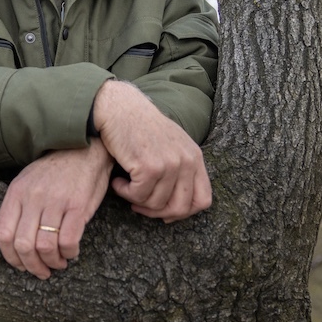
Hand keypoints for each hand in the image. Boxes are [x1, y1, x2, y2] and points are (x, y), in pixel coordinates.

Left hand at [0, 140, 112, 278]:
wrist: (83, 149)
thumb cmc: (53, 171)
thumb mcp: (25, 184)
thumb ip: (8, 211)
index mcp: (16, 193)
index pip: (3, 235)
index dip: (10, 258)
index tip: (21, 266)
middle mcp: (33, 198)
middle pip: (23, 245)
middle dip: (31, 266)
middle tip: (41, 272)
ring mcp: (56, 201)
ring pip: (45, 246)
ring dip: (52, 262)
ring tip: (58, 263)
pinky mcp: (78, 206)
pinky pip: (68, 240)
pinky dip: (69, 253)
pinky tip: (71, 252)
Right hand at [92, 80, 211, 221]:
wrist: (119, 108)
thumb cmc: (140, 127)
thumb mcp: (171, 146)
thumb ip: (180, 171)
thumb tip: (175, 211)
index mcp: (195, 157)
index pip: (203, 200)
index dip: (183, 212)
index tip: (164, 212)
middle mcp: (186, 161)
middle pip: (180, 208)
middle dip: (157, 213)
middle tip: (139, 205)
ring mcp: (169, 164)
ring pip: (156, 204)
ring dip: (136, 200)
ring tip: (125, 185)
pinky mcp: (149, 167)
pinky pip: (138, 196)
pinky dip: (124, 192)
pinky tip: (117, 182)